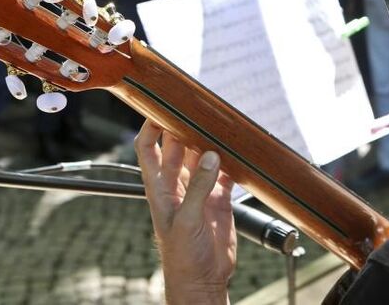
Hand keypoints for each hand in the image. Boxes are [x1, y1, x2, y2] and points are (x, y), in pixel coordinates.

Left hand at [135, 120, 236, 304]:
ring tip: (222, 125)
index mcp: (160, 188)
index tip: (161, 106)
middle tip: (199, 109)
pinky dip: (233, 162)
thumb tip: (210, 155)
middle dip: (186, 127)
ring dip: (211, 142)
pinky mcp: (219, 200)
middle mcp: (178, 186)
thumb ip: (197, 186)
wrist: (203, 281)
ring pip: (203, 157)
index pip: (148, 149)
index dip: (151, 126)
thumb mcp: (187, 220)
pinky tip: (241, 152)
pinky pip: (226, 174)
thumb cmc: (182, 257)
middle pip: (178, 147)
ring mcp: (199, 192)